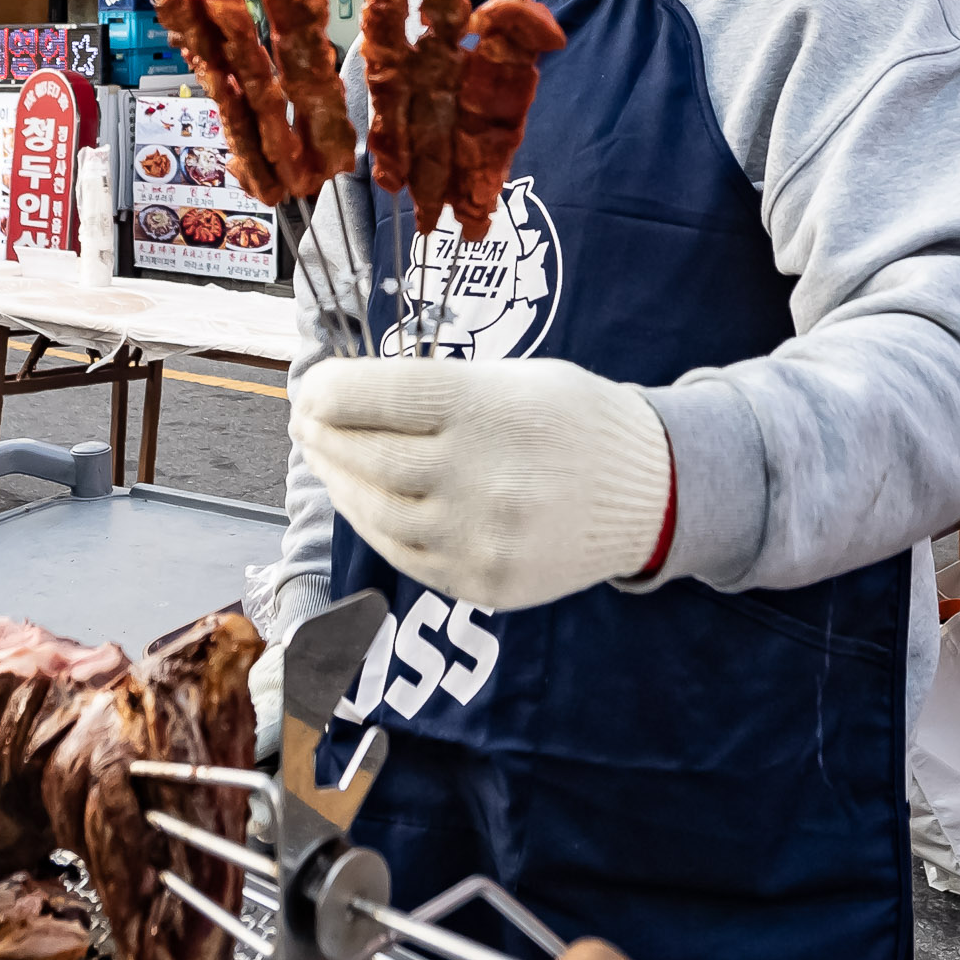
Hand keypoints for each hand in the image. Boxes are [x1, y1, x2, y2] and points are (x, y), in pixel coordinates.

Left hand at [289, 358, 672, 609]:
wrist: (653, 492)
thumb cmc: (572, 420)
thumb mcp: (514, 378)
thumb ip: (435, 388)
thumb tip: (345, 394)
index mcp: (487, 408)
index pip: (374, 396)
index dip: (326, 391)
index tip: (310, 387)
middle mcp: (481, 475)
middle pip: (367, 455)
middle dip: (323, 434)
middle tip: (306, 422)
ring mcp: (481, 536)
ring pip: (375, 510)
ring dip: (339, 481)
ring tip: (325, 459)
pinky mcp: (483, 581)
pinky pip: (403, 554)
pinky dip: (371, 524)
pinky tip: (360, 500)